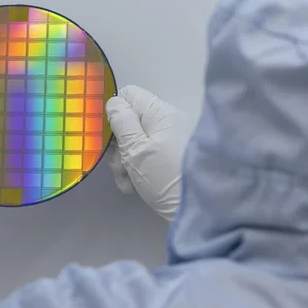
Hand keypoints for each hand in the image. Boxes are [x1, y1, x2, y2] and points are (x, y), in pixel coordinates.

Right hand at [106, 85, 189, 220]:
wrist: (201, 213)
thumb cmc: (166, 178)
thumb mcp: (137, 150)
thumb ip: (122, 122)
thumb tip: (114, 102)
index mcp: (160, 112)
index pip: (129, 95)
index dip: (113, 112)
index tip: (106, 135)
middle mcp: (168, 121)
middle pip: (130, 121)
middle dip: (118, 144)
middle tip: (118, 167)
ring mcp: (172, 141)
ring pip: (136, 142)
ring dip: (125, 162)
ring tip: (127, 182)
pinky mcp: (173, 159)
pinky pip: (148, 156)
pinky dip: (138, 169)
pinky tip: (134, 186)